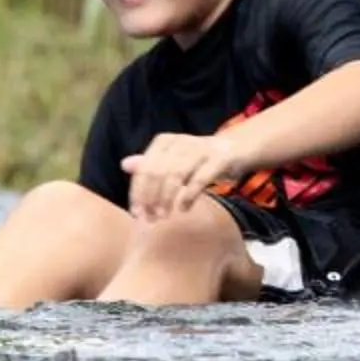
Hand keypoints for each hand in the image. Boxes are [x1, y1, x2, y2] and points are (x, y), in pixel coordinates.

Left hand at [120, 130, 248, 222]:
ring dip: (166, 198)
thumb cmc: (198, 158)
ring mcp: (201, 149)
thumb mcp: (172, 159)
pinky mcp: (219, 158)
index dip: (138, 193)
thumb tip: (124, 164)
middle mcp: (180, 142)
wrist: (235, 148)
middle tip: (150, 219)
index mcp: (164, 142)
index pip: (144, 169)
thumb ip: (150, 164)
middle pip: (157, 172)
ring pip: (176, 175)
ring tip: (163, 216)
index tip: (137, 214)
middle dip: (150, 198)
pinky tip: (183, 208)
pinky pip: (200, 178)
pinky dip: (189, 195)